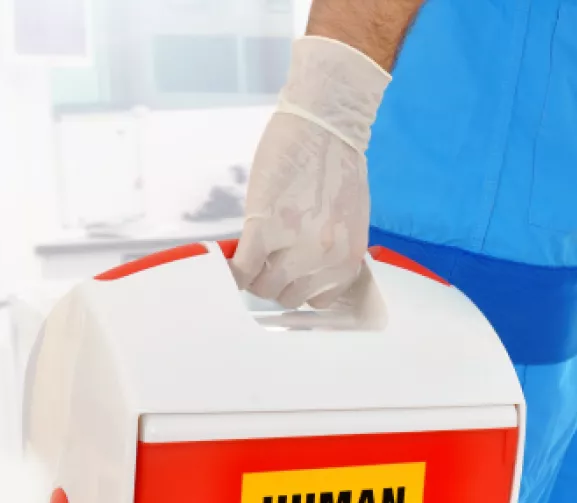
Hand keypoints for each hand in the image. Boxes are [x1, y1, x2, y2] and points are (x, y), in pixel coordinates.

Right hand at [230, 37, 390, 308]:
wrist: (326, 128)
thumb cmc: (338, 167)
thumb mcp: (348, 223)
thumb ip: (331, 252)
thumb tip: (308, 272)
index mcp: (348, 260)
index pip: (316, 300)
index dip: (299, 285)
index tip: (289, 271)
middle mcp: (325, 261)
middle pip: (288, 297)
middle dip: (275, 279)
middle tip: (267, 256)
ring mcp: (295, 247)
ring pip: (263, 288)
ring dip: (254, 274)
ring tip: (253, 250)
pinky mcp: (264, 229)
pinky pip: (242, 269)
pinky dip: (231, 269)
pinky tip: (228, 258)